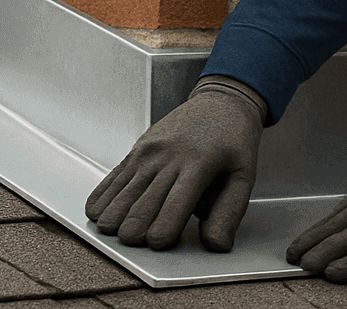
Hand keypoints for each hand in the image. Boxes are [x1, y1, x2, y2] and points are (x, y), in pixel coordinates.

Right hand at [84, 75, 265, 251]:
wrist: (220, 102)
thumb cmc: (234, 140)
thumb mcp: (243, 174)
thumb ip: (229, 212)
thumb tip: (215, 245)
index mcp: (198, 165)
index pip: (173, 206)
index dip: (161, 233)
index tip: (159, 243)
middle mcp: (168, 157)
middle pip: (140, 206)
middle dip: (135, 233)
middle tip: (139, 242)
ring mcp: (148, 152)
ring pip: (120, 195)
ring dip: (115, 220)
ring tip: (120, 232)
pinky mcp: (136, 150)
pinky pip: (111, 180)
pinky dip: (102, 201)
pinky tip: (102, 214)